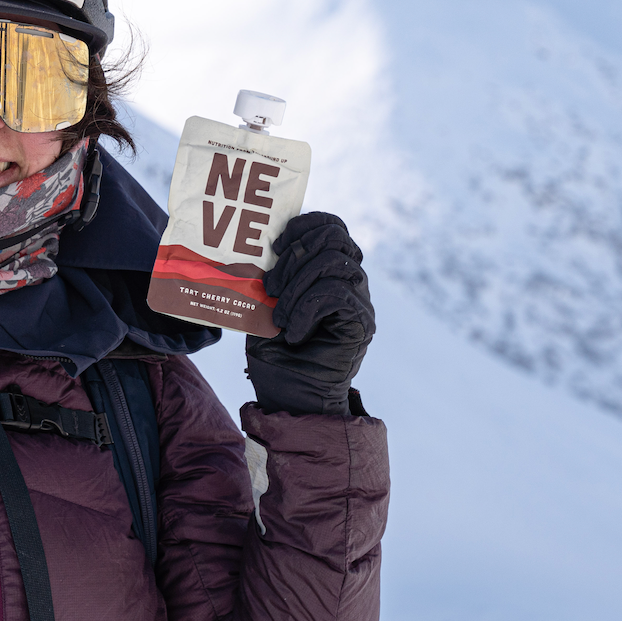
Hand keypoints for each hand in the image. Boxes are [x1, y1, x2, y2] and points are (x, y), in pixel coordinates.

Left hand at [244, 212, 374, 416]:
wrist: (290, 396)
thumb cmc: (276, 353)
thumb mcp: (265, 305)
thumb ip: (273, 274)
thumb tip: (260, 246)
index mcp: (329, 270)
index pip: (332, 226)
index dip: (305, 224)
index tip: (276, 244)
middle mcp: (350, 280)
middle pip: (335, 236)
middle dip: (296, 255)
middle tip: (272, 288)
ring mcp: (359, 300)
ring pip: (334, 262)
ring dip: (297, 286)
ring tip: (280, 317)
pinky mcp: (361, 321)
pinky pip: (336, 293)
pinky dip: (307, 308)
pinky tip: (295, 332)